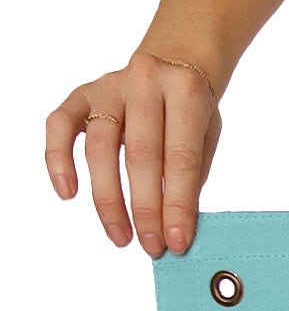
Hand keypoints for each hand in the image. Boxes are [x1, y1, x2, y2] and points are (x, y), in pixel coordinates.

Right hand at [45, 52, 221, 256]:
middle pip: (139, 154)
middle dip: (145, 208)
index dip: (178, 205)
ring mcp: (108, 86)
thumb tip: (175, 227)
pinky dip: (59, 158)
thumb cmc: (191, 111)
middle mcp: (144, 83)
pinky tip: (67, 192)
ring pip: (99, 146)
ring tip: (120, 236)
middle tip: (151, 246)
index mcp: (185, 93)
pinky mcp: (81, 93)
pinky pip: (60, 125)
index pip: (180, 159)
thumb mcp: (206, 137)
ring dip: (108, 198)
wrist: (173, 63)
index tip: (176, 242)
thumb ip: (191, 175)